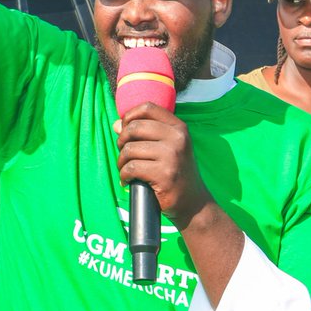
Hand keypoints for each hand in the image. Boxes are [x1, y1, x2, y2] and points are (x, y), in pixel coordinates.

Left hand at [115, 103, 210, 228]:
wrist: (193, 202)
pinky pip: (131, 168)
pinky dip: (124, 175)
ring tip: (126, 170)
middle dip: (122, 141)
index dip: (130, 116)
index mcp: (179, 127)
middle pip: (134, 127)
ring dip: (121, 162)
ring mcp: (172, 156)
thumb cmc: (176, 172)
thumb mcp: (167, 148)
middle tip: (124, 154)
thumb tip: (117, 124)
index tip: (125, 130)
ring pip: (130, 149)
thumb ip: (144, 133)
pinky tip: (128, 181)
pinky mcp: (164, 174)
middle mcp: (177, 138)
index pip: (148, 108)